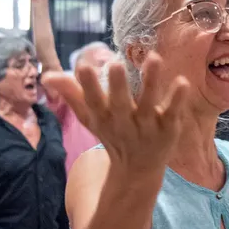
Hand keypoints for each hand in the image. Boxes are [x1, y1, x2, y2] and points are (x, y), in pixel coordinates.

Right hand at [41, 53, 189, 175]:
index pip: (92, 101)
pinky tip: (182, 81)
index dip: (87, 85)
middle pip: (119, 103)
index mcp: (103, 117)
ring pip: (149, 103)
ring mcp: (147, 126)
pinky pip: (172, 112)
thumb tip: (47, 76)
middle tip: (115, 63)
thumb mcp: (90, 117)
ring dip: (151, 82)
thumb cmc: (112, 134)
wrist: (137, 170)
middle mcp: (124, 121)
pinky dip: (176, 99)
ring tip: (154, 58)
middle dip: (117, 85)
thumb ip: (72, 94)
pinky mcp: (168, 128)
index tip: (83, 66)